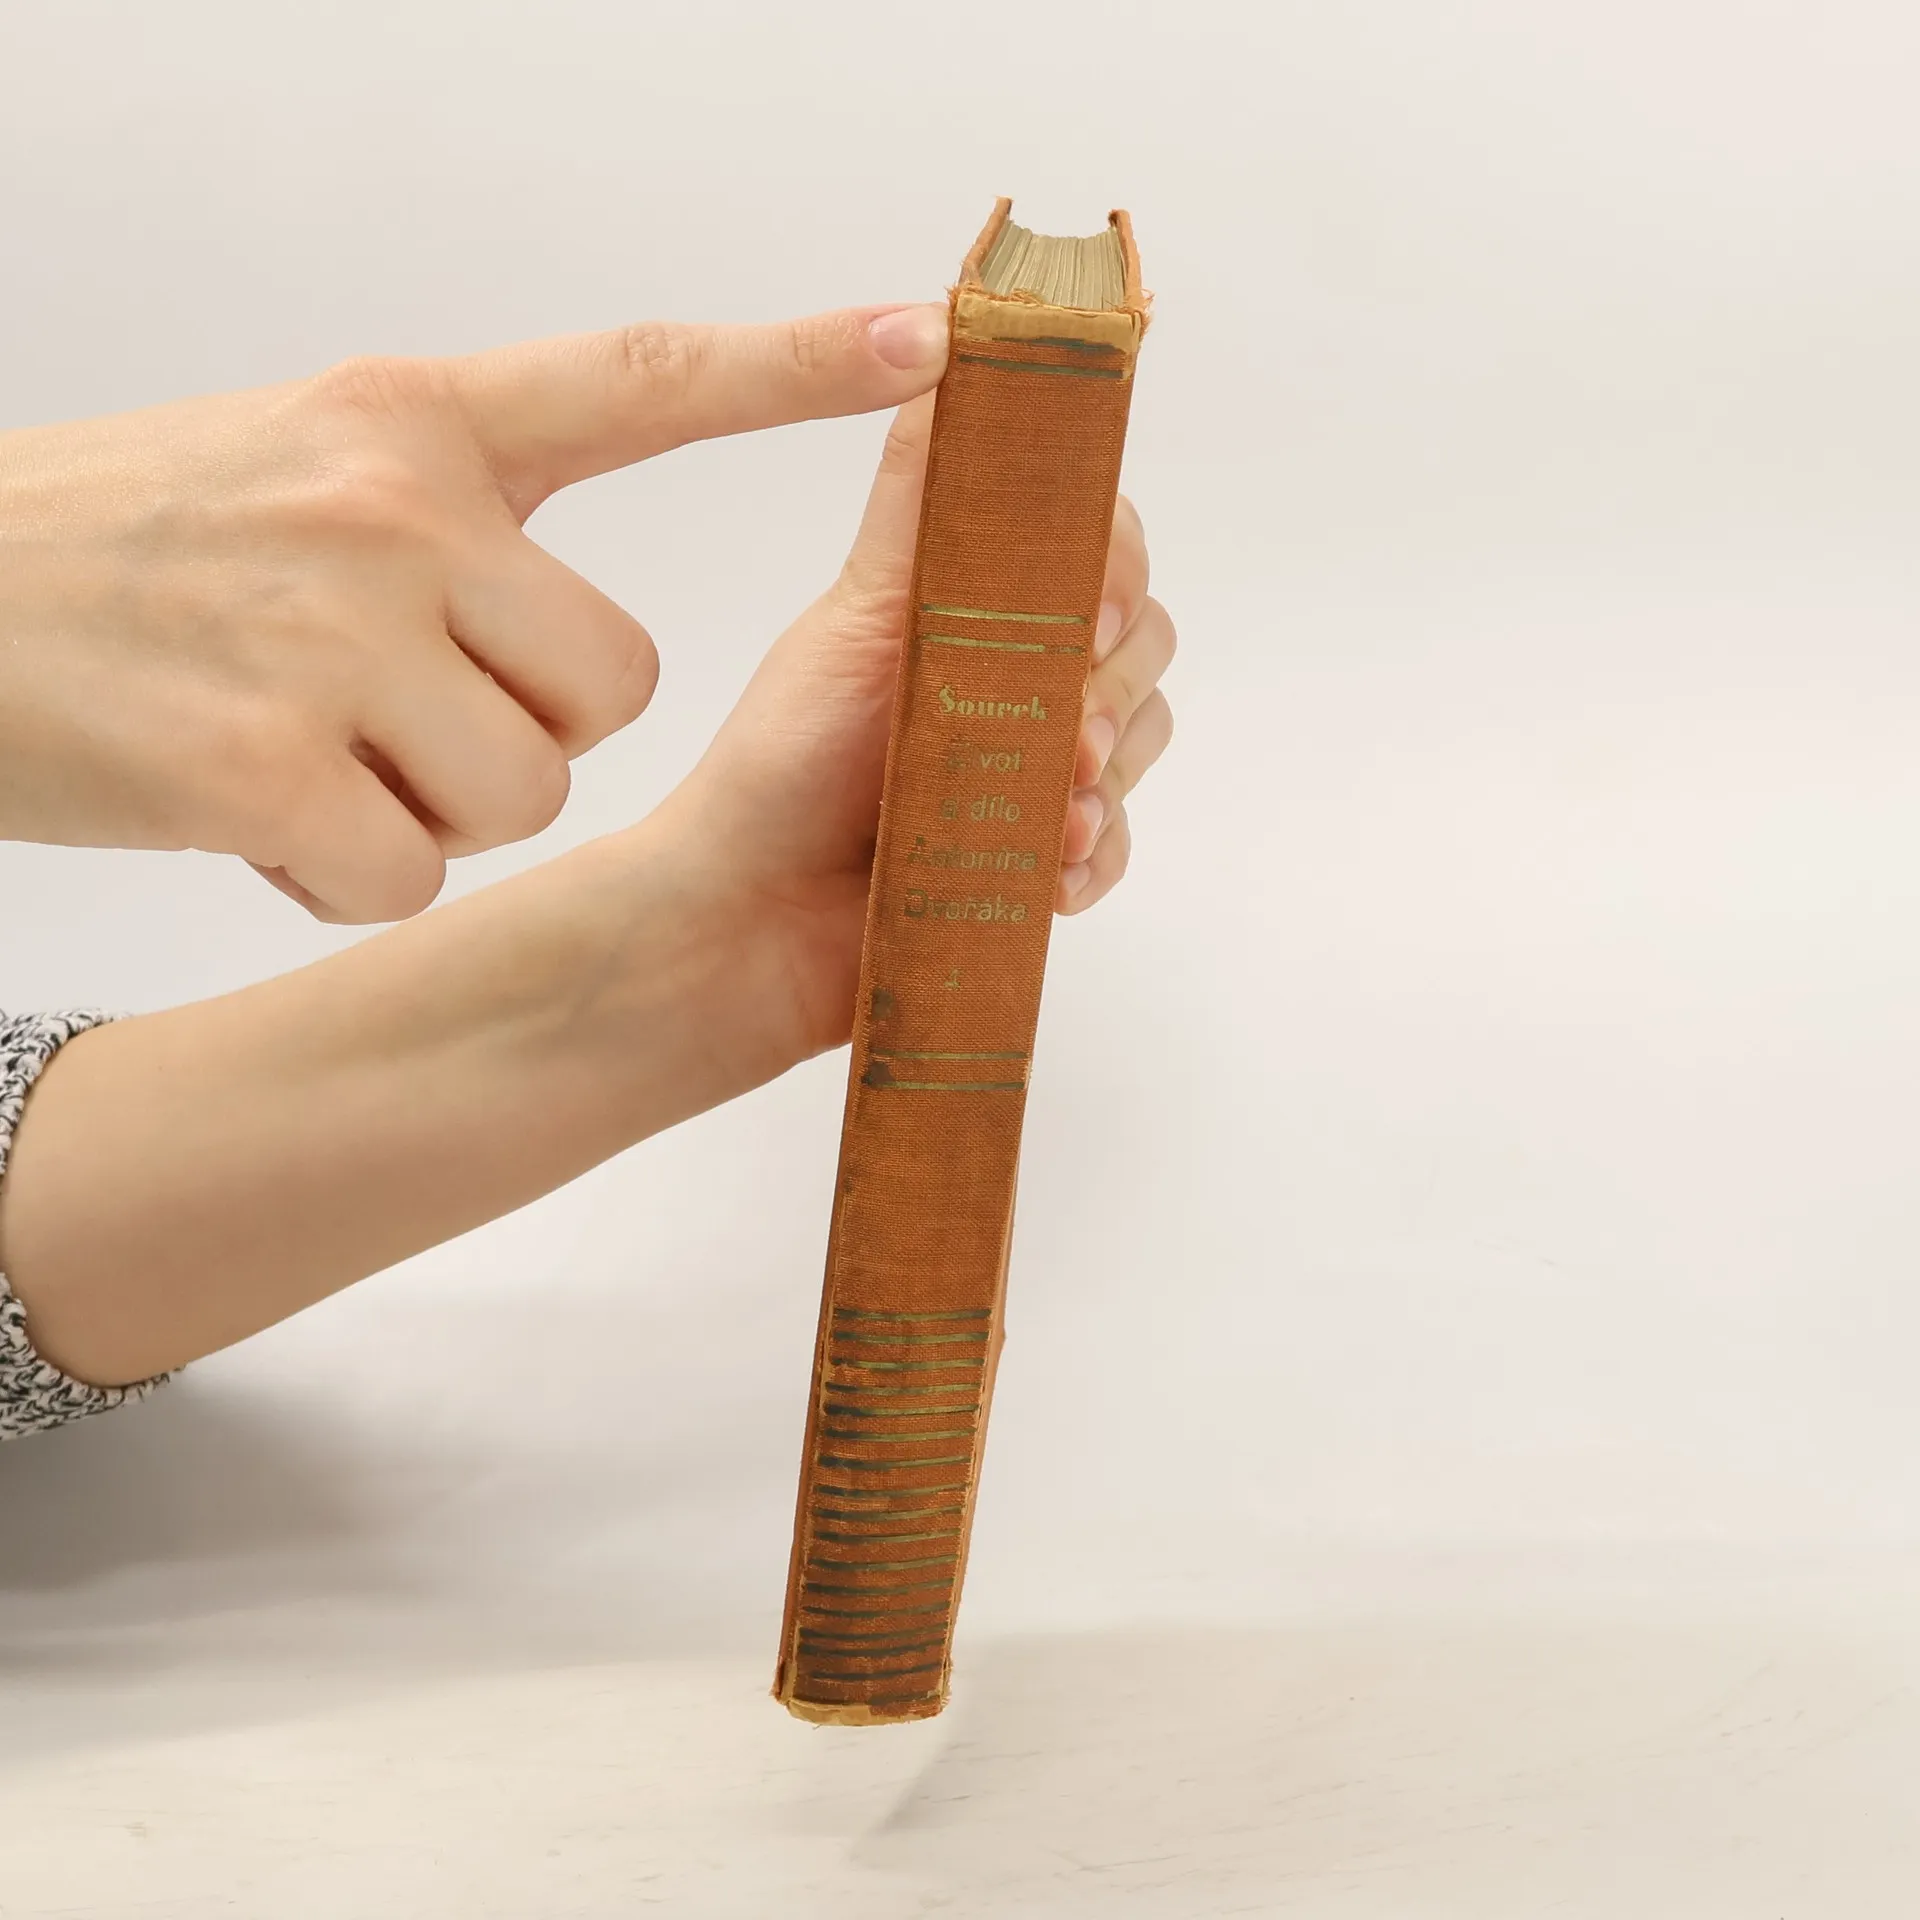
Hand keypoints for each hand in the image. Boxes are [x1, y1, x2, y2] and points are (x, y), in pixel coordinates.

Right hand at [0, 304, 949, 920]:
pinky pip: (410, 875)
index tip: (928, 341)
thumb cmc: (130, 546)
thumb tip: (581, 623)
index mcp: (411, 418)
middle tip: (395, 706)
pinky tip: (258, 814)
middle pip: (612, 688)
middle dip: (533, 730)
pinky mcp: (257, 771)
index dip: (797, 363)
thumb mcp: (301, 463)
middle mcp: (388, 509)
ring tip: (308, 747)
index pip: (640, 378)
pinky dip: (349, 874)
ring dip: (437, 810)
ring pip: (527, 796)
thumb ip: (454, 513)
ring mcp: (325, 638)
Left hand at [662, 394, 1176, 1063]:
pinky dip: (1094, 860)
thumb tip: (951, 342)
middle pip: (1138, 645)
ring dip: (1109, 779)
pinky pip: (1113, 849)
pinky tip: (1049, 877)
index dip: (1115, 571)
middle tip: (1066, 739)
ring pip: (1138, 744)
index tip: (1090, 612)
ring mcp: (1026, 772)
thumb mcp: (858, 614)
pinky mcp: (1029, 864)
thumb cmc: (783, 766)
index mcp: (976, 605)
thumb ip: (926, 498)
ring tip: (1049, 819)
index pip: (1099, 550)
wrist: (742, 927)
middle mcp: (1013, 680)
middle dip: (1115, 689)